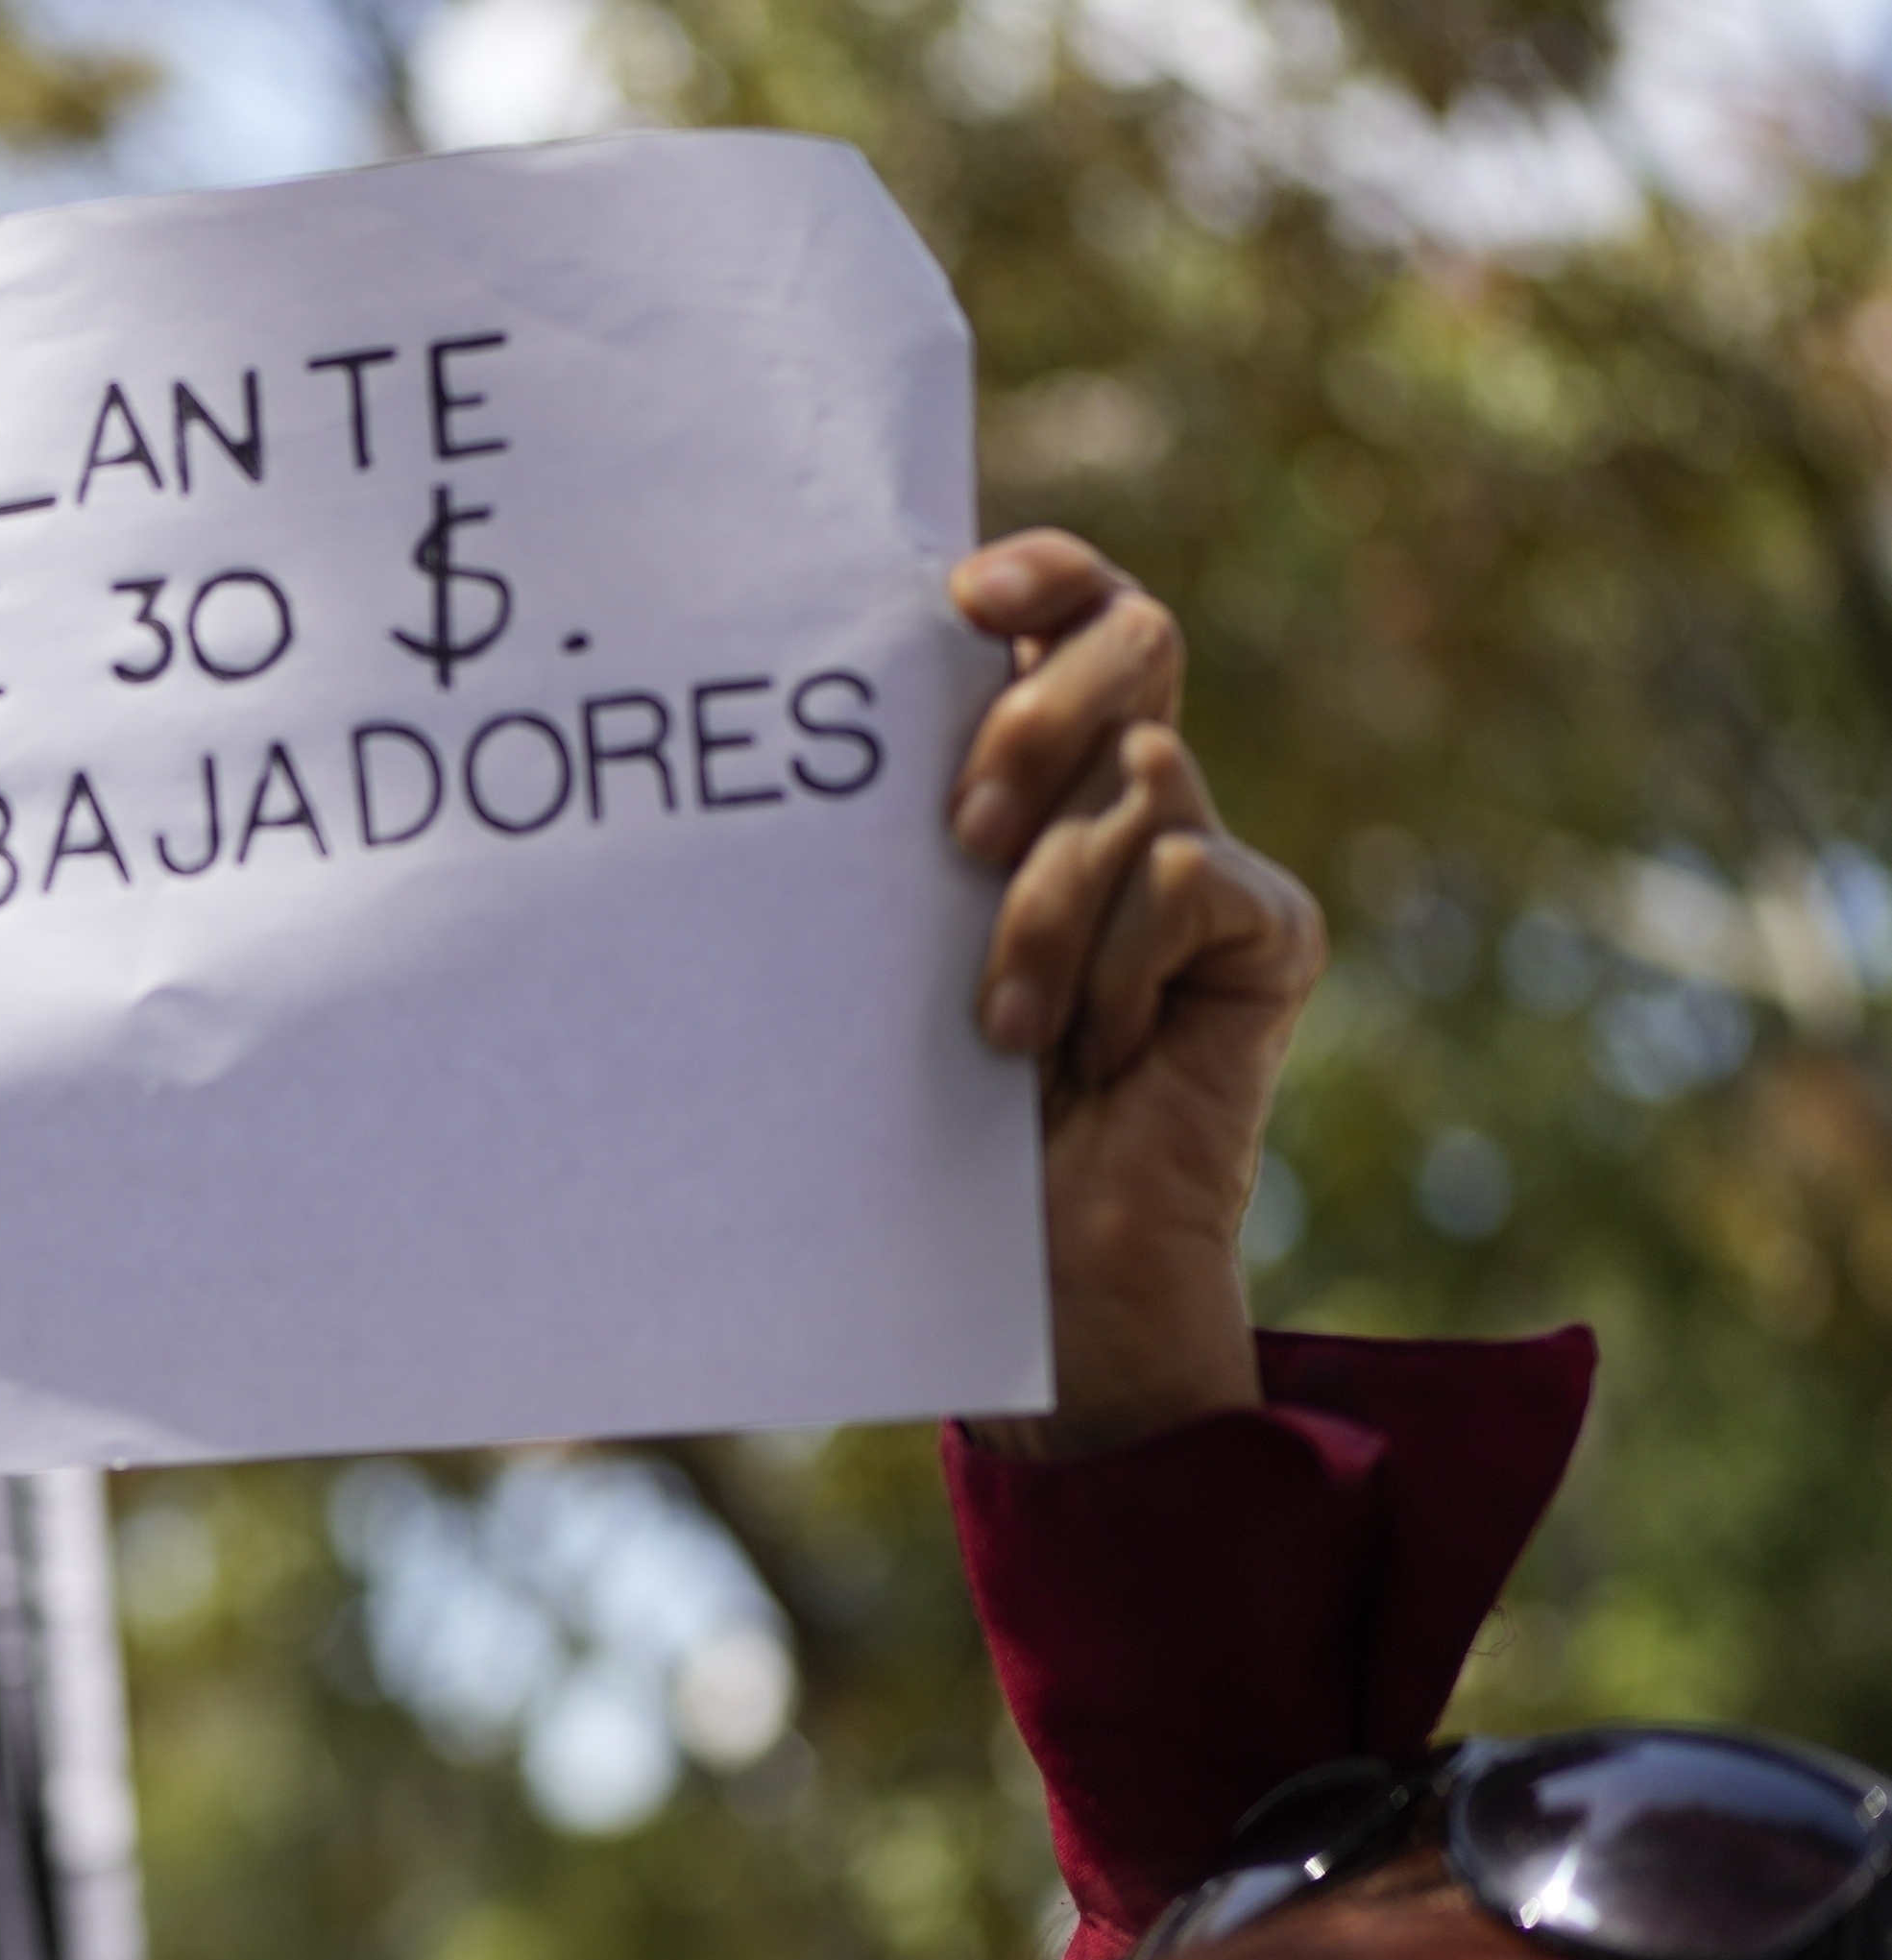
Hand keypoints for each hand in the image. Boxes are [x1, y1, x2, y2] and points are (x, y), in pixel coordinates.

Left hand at [950, 532, 1329, 1457]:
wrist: (1035, 1276)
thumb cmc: (931, 1116)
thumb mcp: (892, 952)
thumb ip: (895, 839)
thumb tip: (803, 713)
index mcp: (1044, 778)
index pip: (1073, 612)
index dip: (1043, 572)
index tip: (962, 591)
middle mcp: (1136, 797)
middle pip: (1133, 640)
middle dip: (1036, 718)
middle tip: (962, 836)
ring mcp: (1210, 863)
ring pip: (1137, 782)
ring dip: (1043, 910)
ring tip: (1004, 1029)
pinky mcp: (1266, 935)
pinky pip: (1182, 880)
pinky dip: (1113, 967)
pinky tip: (1090, 1056)